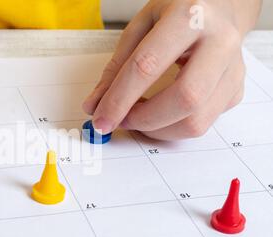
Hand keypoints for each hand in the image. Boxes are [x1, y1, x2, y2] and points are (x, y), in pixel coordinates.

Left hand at [83, 0, 261, 139]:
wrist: (222, 7)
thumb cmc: (179, 12)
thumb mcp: (140, 27)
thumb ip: (115, 68)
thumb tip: (94, 105)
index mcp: (189, 17)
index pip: (147, 67)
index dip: (119, 100)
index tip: (101, 120)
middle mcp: (220, 42)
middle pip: (184, 99)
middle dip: (145, 120)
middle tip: (122, 120)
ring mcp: (233, 69)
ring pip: (196, 121)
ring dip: (158, 130)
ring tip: (139, 117)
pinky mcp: (235, 90)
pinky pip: (203, 123)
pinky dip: (173, 127)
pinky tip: (160, 112)